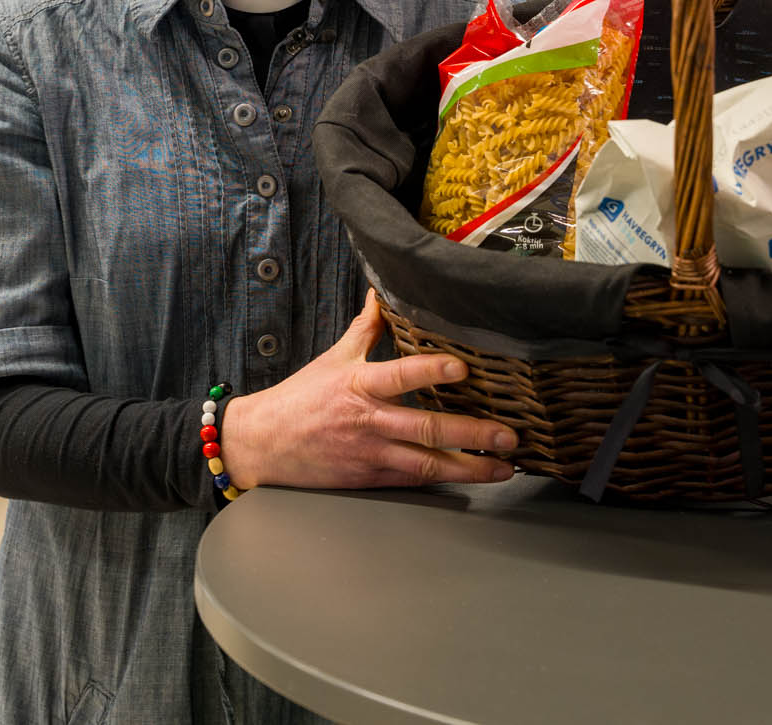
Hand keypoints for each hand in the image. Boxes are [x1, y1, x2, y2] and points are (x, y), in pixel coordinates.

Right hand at [219, 291, 517, 489]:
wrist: (263, 444)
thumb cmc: (300, 398)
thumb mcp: (333, 358)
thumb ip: (365, 328)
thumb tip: (382, 292)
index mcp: (359, 383)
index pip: (400, 374)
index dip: (431, 371)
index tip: (462, 368)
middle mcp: (368, 420)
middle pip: (425, 426)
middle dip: (472, 432)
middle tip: (509, 434)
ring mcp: (371, 453)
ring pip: (427, 462)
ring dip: (470, 466)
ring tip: (505, 466)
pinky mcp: (370, 477)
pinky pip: (414, 480)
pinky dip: (446, 479)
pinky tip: (475, 477)